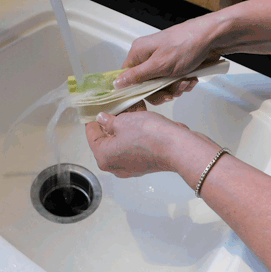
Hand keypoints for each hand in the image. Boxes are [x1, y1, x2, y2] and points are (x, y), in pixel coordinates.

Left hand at [86, 110, 221, 181]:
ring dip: (125, 124)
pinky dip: (135, 132)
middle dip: (111, 121)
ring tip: (128, 106)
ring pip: (122, 141)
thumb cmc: (148, 135)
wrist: (178, 148)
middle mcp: (115, 165)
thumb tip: (102, 119)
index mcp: (104, 157)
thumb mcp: (124, 121)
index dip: (92, 120)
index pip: (92, 136)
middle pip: (107, 139)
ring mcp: (131, 165)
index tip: (93, 110)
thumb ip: (109, 121)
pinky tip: (140, 115)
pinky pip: (135, 144)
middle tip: (112, 106)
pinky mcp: (145, 162)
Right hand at [114, 16, 223, 90]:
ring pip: (161, 85)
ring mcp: (162, 60)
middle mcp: (148, 56)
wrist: (214, 37)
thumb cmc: (185, 47)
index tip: (149, 97)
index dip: (135, 90)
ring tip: (187, 81)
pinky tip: (192, 78)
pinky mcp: (175, 64)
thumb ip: (136, 76)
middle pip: (146, 85)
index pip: (126, 77)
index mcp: (139, 52)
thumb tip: (115, 84)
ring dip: (176, 87)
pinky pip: (173, 81)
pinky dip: (183, 82)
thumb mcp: (159, 65)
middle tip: (174, 91)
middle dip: (162, 90)